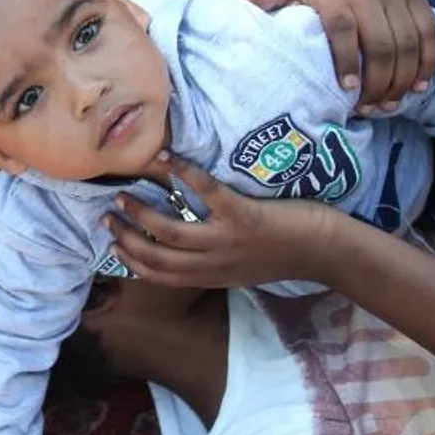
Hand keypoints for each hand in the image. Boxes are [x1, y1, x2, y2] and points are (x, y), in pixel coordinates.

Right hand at [105, 154, 343, 288]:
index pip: (159, 275)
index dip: (131, 260)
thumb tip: (183, 248)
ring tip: (125, 191)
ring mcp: (227, 240)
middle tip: (109, 214)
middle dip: (127, 236)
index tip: (112, 242)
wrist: (326, 251)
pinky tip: (166, 158)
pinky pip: (206, 192)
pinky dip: (183, 172)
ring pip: (171, 231)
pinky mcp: (243, 215)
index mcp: (211, 277)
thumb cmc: (284, 255)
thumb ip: (212, 262)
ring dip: (142, 211)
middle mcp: (214, 263)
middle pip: (156, 255)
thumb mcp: (241, 270)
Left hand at [244, 0, 434, 112]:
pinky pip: (431, 35)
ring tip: (389, 105)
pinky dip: (429, 64)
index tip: (346, 88)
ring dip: (403, 78)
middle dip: (379, 80)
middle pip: (382, 43)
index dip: (346, 59)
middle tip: (368, 107)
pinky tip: (419, 88)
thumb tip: (245, 2)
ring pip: (410, 43)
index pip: (343, 29)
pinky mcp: (419, 1)